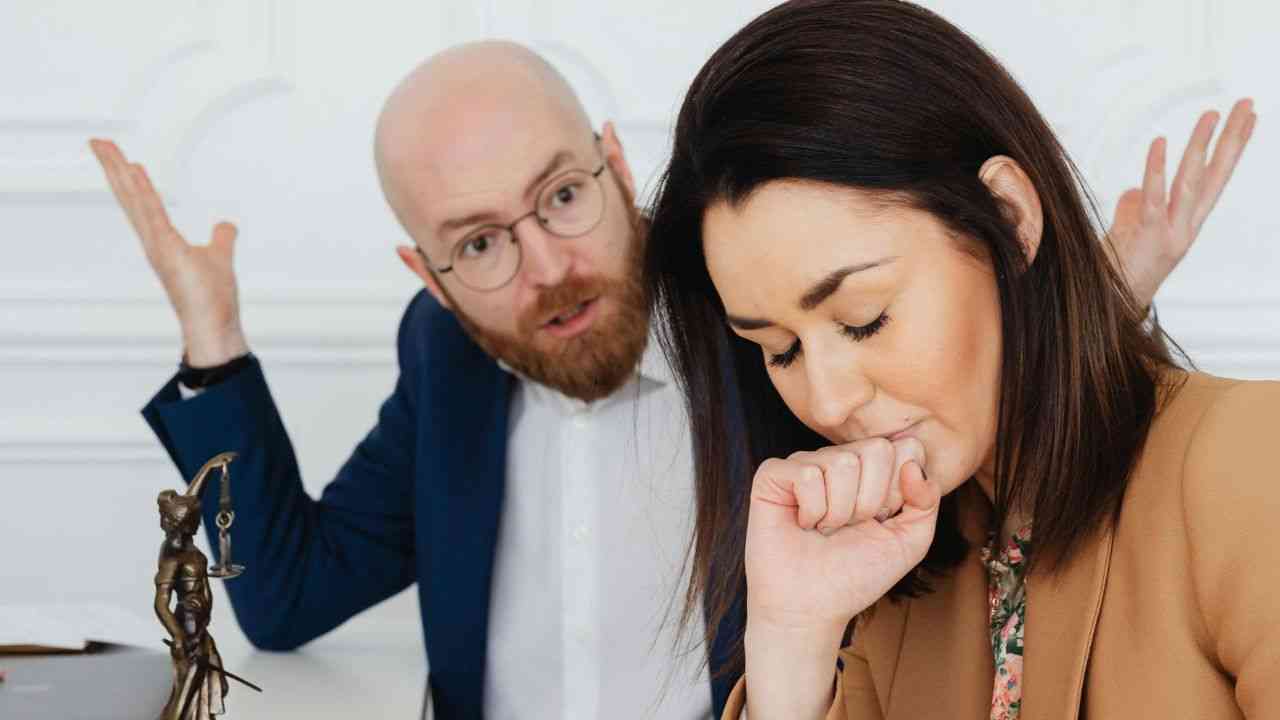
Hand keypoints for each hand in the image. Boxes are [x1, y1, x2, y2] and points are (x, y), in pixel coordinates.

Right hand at [89, 139, 248, 365]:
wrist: (214, 324)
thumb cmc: (213, 299)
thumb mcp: (220, 257)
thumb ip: (222, 239)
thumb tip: (226, 225)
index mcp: (161, 241)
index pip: (140, 202)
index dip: (127, 179)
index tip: (117, 157)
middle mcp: (153, 241)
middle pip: (128, 197)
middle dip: (112, 168)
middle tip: (97, 141)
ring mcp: (156, 245)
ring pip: (134, 200)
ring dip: (119, 172)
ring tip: (105, 147)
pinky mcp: (166, 250)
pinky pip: (152, 214)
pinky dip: (143, 192)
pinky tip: (134, 171)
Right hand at [744, 437, 938, 634]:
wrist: (811, 607)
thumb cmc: (856, 576)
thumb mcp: (908, 543)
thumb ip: (926, 502)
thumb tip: (913, 463)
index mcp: (873, 470)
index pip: (908, 448)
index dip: (899, 490)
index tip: (883, 520)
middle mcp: (841, 460)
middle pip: (877, 448)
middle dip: (872, 500)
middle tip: (852, 525)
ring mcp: (806, 463)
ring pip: (842, 462)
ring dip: (839, 511)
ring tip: (825, 529)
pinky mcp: (773, 474)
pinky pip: (808, 474)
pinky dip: (812, 509)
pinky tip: (802, 524)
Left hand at [1108, 98, 1256, 308]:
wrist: (1112, 304)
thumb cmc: (1120, 268)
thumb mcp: (1130, 231)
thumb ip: (1136, 208)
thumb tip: (1134, 190)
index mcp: (1188, 221)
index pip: (1217, 177)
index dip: (1233, 148)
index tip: (1249, 118)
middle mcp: (1188, 225)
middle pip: (1215, 174)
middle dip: (1232, 138)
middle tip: (1245, 103)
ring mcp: (1173, 232)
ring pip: (1192, 182)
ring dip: (1202, 146)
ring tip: (1212, 114)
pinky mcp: (1151, 238)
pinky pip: (1154, 198)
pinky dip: (1156, 169)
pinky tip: (1160, 142)